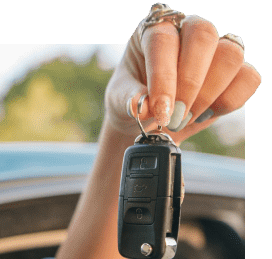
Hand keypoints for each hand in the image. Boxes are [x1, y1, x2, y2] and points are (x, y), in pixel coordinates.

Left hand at [104, 5, 260, 143]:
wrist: (148, 119)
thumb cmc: (131, 101)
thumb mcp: (118, 102)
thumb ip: (128, 101)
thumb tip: (141, 105)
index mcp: (153, 31)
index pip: (163, 41)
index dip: (163, 77)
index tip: (160, 111)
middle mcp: (187, 31)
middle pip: (203, 36)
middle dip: (190, 83)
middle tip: (174, 117)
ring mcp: (215, 49)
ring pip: (230, 55)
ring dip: (209, 94)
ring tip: (185, 119)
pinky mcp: (235, 72)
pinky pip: (248, 78)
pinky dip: (229, 101)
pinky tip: (205, 114)